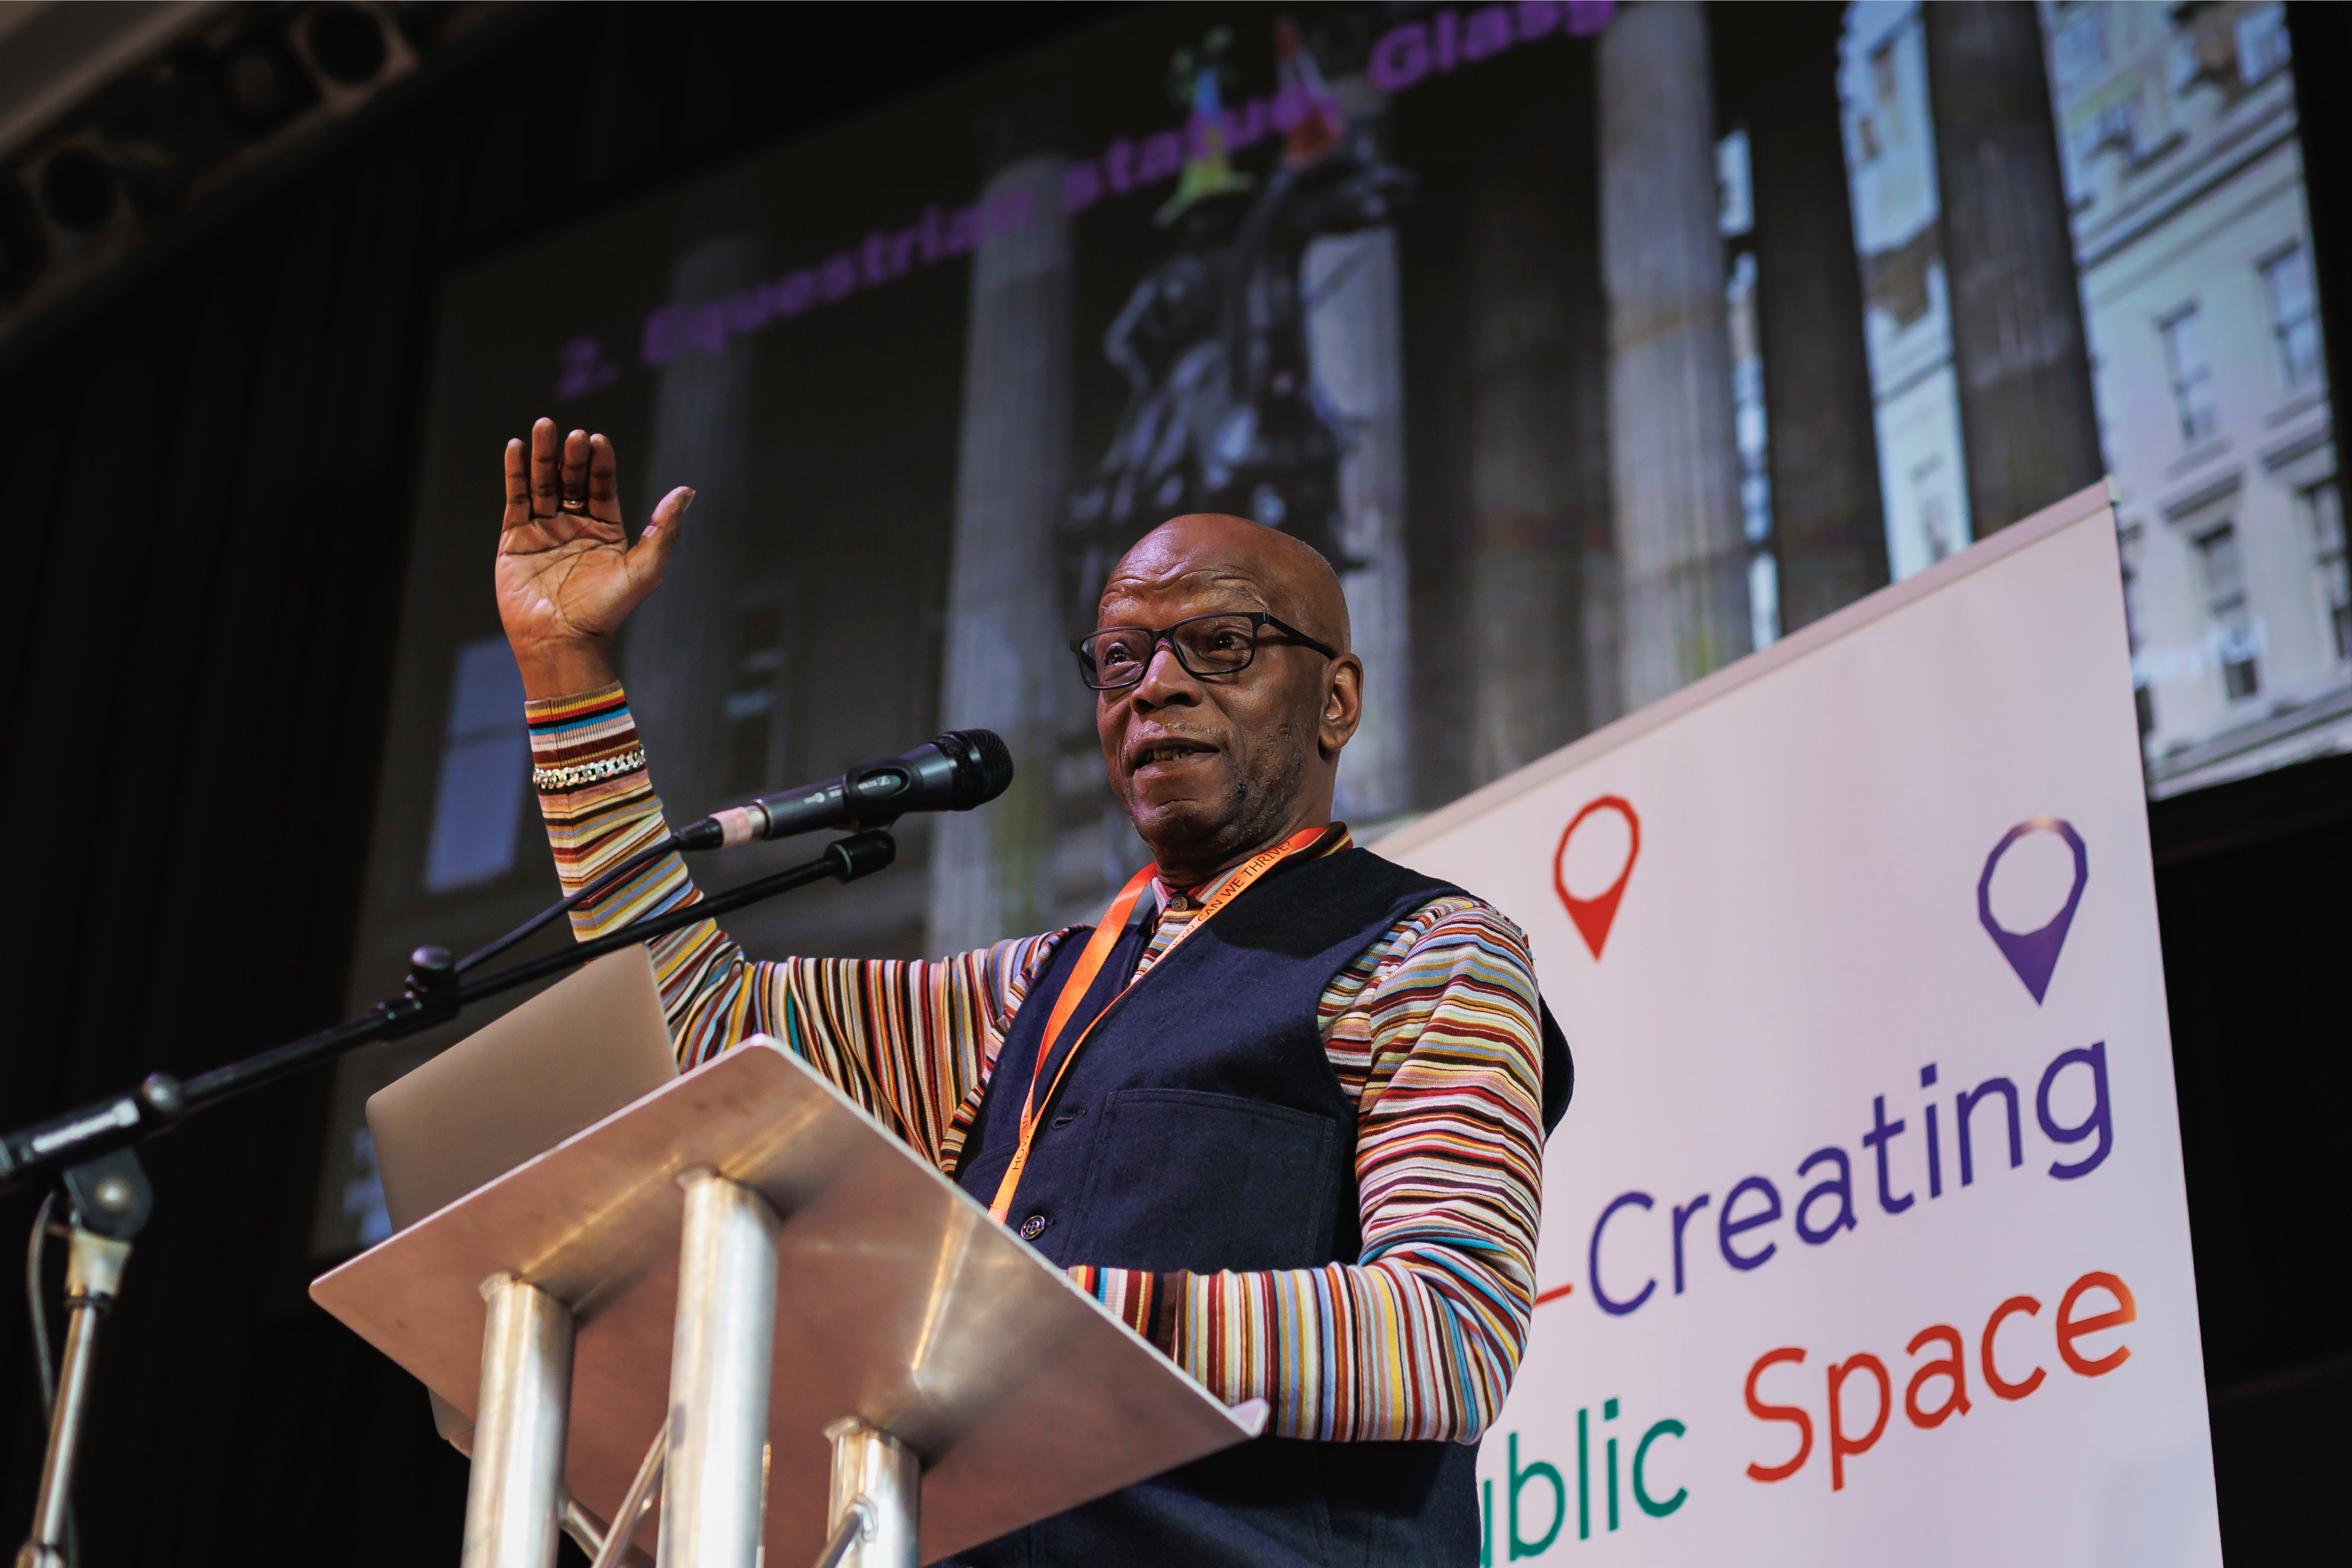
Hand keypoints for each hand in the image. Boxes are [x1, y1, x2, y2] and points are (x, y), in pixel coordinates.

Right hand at [497, 418, 690, 699]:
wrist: (562, 641)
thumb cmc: (606, 611)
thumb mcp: (645, 569)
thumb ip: (665, 529)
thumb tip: (687, 491)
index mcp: (606, 531)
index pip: (601, 486)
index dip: (600, 463)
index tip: (597, 440)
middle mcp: (574, 527)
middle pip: (571, 480)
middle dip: (570, 456)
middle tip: (570, 434)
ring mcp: (543, 531)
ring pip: (542, 483)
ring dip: (543, 455)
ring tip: (543, 427)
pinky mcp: (515, 539)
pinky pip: (516, 499)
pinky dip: (515, 474)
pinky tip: (517, 448)